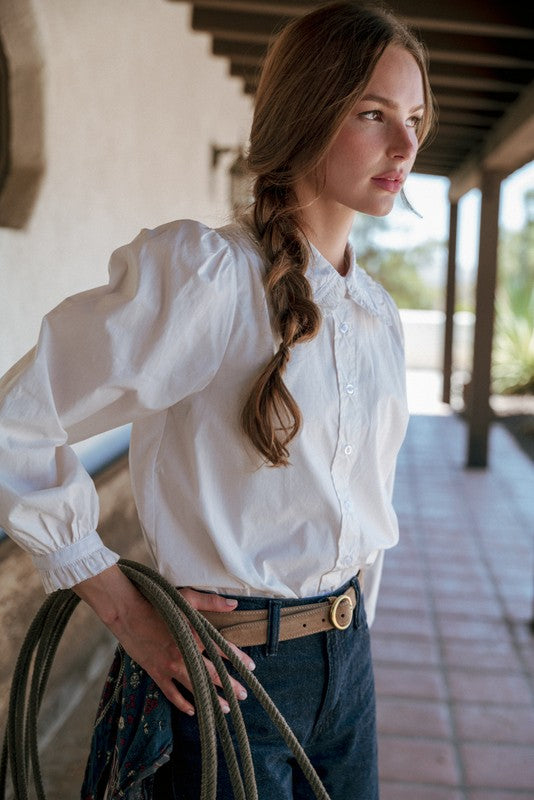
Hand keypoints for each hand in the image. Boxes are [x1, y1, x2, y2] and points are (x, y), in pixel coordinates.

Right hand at [73, 565, 254, 715]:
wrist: (128, 612)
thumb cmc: (157, 602)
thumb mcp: (186, 597)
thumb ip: (211, 602)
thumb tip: (234, 605)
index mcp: (194, 634)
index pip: (221, 649)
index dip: (238, 659)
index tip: (251, 667)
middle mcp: (185, 653)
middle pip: (212, 673)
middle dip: (230, 686)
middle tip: (243, 695)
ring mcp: (170, 666)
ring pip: (195, 687)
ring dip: (212, 699)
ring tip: (225, 708)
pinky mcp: (156, 673)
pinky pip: (171, 693)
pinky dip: (182, 703)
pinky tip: (193, 710)